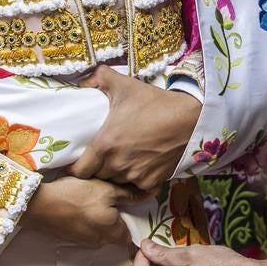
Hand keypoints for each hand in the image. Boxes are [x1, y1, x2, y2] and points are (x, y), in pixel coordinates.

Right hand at [23, 176, 145, 248]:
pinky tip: (84, 204)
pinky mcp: (73, 237)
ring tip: (98, 199)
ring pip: (103, 231)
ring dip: (104, 218)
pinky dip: (91, 219)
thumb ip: (128, 195)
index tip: (134, 208)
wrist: (39, 205)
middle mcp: (101, 242)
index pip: (132, 235)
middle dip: (119, 218)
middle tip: (116, 198)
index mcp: (113, 232)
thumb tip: (148, 196)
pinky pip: (90, 230)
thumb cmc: (76, 195)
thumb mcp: (106, 189)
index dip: (135, 222)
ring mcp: (85, 242)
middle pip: (118, 232)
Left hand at [70, 65, 201, 191]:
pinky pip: (136, 188)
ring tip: (120, 162)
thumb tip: (83, 80)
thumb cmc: (154, 102)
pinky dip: (136, 181)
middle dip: (97, 170)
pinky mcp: (152, 182)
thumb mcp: (125, 85)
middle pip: (97, 178)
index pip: (79, 171)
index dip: (76, 167)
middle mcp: (117, 165)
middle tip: (101, 157)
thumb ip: (100, 78)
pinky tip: (139, 168)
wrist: (190, 118)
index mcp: (104, 145)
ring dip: (115, 176)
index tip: (80, 160)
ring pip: (116, 183)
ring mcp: (135, 176)